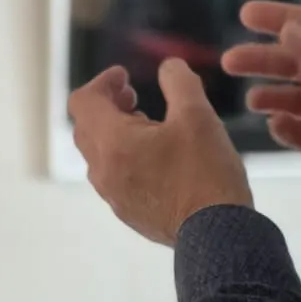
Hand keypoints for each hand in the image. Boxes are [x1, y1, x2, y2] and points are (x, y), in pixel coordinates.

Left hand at [68, 59, 252, 246]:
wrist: (218, 235)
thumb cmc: (206, 173)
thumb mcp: (197, 115)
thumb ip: (179, 82)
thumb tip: (169, 66)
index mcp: (112, 143)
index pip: (83, 102)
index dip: (102, 82)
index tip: (126, 77)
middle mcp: (103, 171)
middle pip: (86, 127)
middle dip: (107, 106)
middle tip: (133, 98)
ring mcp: (113, 196)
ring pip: (99, 154)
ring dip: (115, 133)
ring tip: (148, 126)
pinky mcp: (128, 213)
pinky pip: (113, 177)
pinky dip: (124, 158)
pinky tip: (157, 159)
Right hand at [220, 1, 300, 196]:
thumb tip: (287, 29)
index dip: (280, 18)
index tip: (246, 15)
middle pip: (295, 64)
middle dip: (263, 61)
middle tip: (230, 62)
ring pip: (294, 100)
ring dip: (272, 97)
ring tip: (254, 101)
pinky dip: (287, 130)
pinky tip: (278, 126)